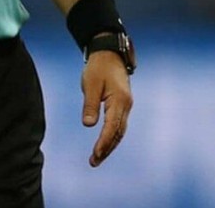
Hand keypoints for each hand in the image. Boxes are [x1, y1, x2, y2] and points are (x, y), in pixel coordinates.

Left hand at [81, 51, 132, 167]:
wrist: (109, 52)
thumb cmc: (98, 67)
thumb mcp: (90, 84)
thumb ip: (90, 104)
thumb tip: (88, 125)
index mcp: (119, 99)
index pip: (112, 126)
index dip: (104, 142)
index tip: (95, 155)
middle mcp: (126, 104)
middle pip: (118, 132)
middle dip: (107, 148)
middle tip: (94, 162)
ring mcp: (126, 103)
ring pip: (120, 129)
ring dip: (110, 144)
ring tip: (98, 157)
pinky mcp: (123, 102)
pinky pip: (120, 123)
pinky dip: (113, 135)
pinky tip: (105, 142)